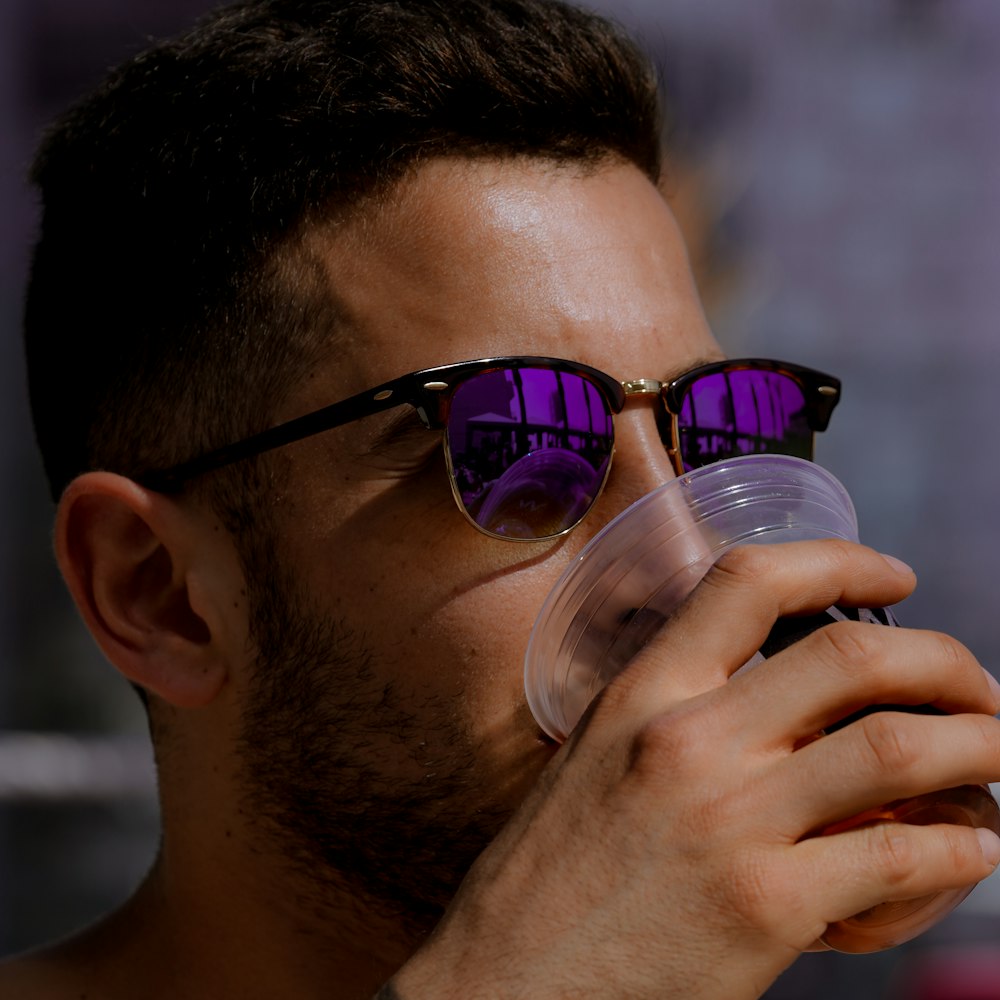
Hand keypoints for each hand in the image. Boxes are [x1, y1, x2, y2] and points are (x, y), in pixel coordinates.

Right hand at [392, 540, 999, 999]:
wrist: (509, 981)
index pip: (748, 582)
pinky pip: (902, 858)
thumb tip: (785, 695)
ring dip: (978, 746)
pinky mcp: (767, 910)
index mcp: (642, 693)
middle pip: (851, 657)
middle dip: (942, 660)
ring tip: (996, 754)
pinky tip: (971, 850)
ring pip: (900, 750)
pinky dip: (961, 849)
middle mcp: (688, 740)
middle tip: (975, 684)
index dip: (837, 560)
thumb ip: (679, 713)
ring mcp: (732, 823)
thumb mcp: (599, 755)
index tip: (891, 576)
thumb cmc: (554, 870)